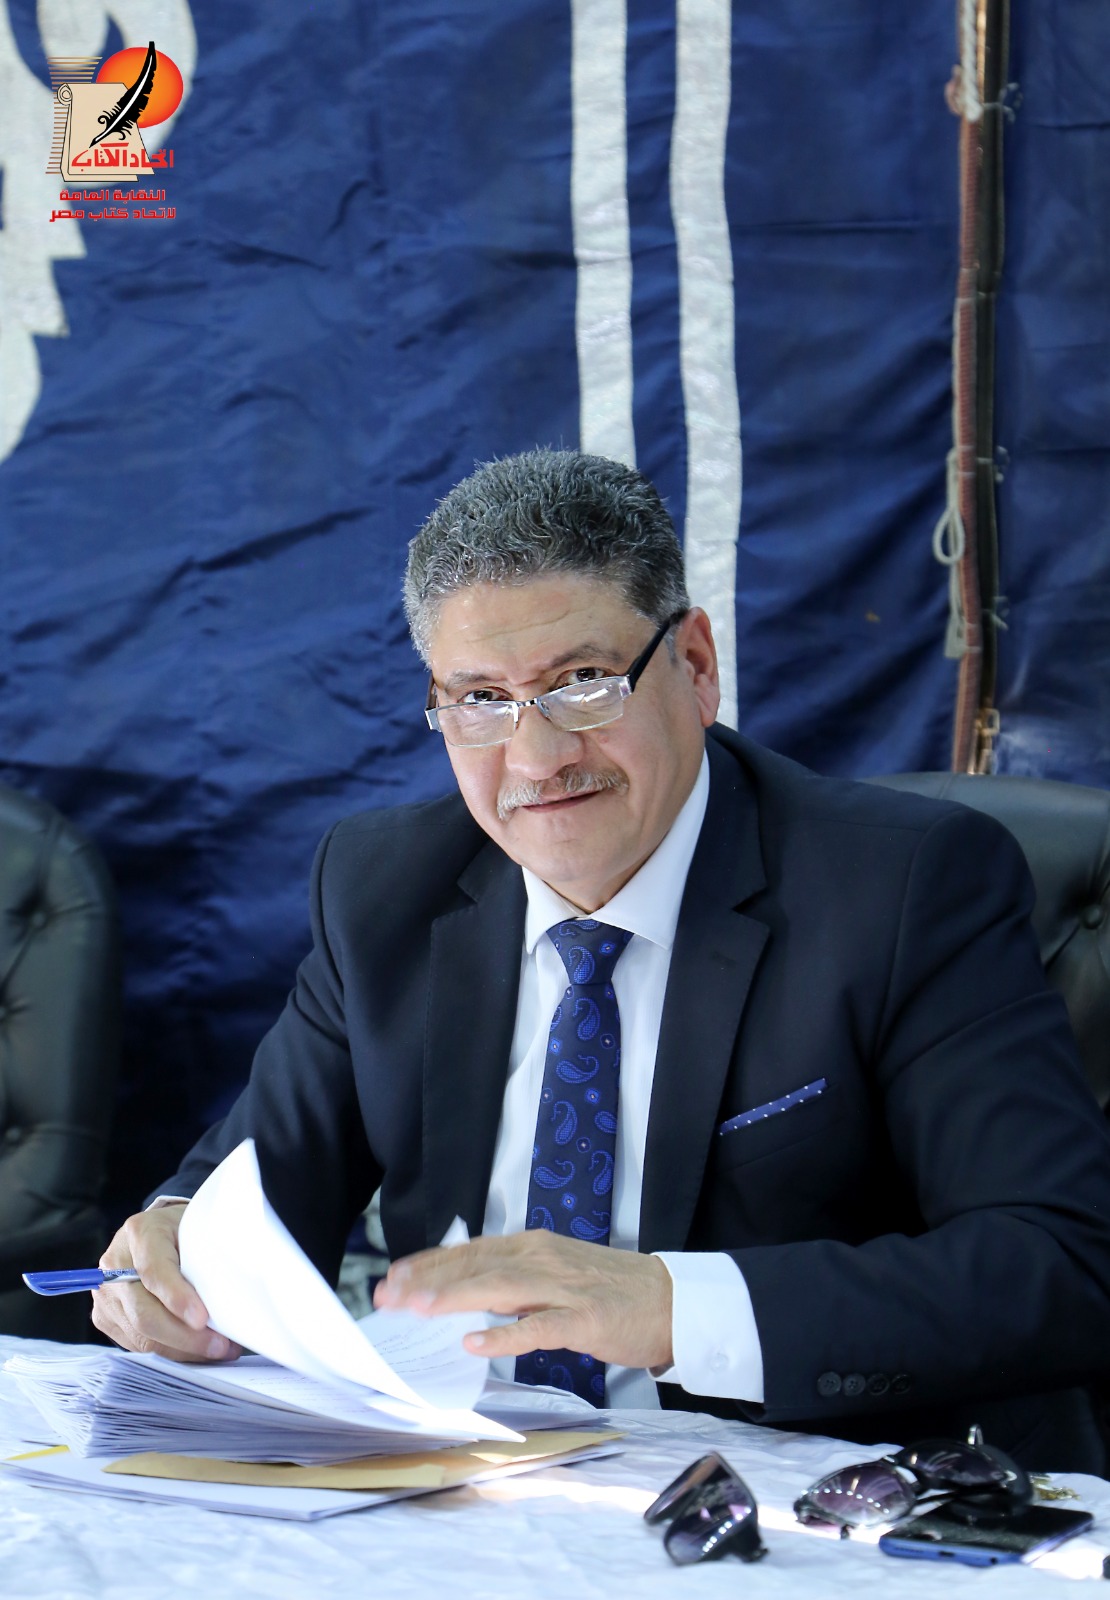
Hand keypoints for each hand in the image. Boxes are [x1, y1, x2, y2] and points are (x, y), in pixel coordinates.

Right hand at [90, 1203, 241, 1363]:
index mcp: (141, 1232)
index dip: (177, 1298)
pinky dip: (170, 1352)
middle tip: (220, 1346)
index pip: (154, 1271)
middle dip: (185, 1337)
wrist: (156, 1232)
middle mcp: (115, 1263)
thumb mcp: (198, 1228)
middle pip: (144, 1313)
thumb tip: (231, 1297)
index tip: (202, 1318)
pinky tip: (195, 1351)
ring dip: (182, 1351)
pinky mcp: (106, 1317)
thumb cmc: (183, 1230)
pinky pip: (137, 1345)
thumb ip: (208, 1254)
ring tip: (217, 1349)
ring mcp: (107, 1293)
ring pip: (141, 1336)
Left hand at [373, 1231, 673, 1370]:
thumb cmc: (612, 1291)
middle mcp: (542, 1259)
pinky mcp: (583, 1318)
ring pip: (498, 1287)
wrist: (671, 1300)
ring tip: (418, 1310)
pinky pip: (536, 1327)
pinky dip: (503, 1335)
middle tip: (388, 1296)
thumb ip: (517, 1278)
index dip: (431, 1263)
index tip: (394, 1276)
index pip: (471, 1251)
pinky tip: (474, 1343)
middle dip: (428, 1281)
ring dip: (454, 1298)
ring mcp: (563, 1288)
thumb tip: (468, 1291)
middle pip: (475, 1266)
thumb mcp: (557, 1272)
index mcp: (534, 1247)